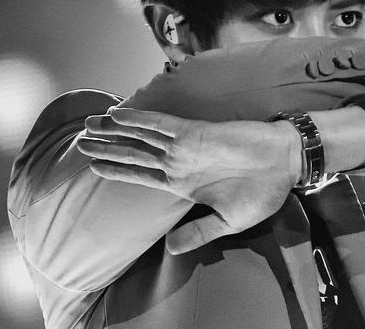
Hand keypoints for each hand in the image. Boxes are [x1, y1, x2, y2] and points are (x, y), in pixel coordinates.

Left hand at [78, 108, 301, 253]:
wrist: (284, 164)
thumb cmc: (261, 193)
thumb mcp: (228, 221)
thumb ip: (198, 232)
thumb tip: (170, 249)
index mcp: (183, 184)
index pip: (141, 176)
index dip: (117, 170)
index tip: (93, 166)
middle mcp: (178, 163)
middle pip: (134, 153)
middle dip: (107, 147)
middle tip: (80, 140)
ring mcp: (185, 146)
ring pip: (141, 136)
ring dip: (114, 130)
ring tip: (89, 124)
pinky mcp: (195, 132)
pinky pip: (161, 123)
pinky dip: (139, 118)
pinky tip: (119, 115)